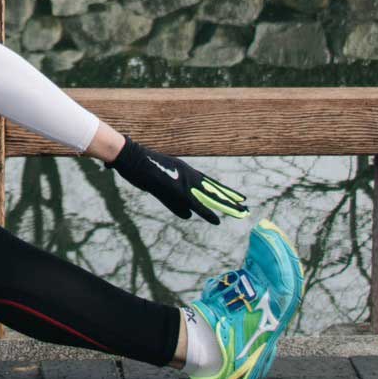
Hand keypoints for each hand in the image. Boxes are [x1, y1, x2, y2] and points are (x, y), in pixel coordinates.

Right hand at [109, 139, 248, 223]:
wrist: (131, 159)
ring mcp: (185, 181)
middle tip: (245, 205)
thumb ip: (176, 204)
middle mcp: (190, 175)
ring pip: (211, 196)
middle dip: (230, 198)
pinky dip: (208, 212)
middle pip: (214, 189)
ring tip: (241, 211)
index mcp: (186, 172)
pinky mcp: (178, 189)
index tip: (237, 197)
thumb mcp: (161, 189)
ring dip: (226, 205)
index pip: (209, 184)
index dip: (223, 191)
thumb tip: (189, 216)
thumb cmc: (142, 170)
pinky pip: (196, 203)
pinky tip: (218, 220)